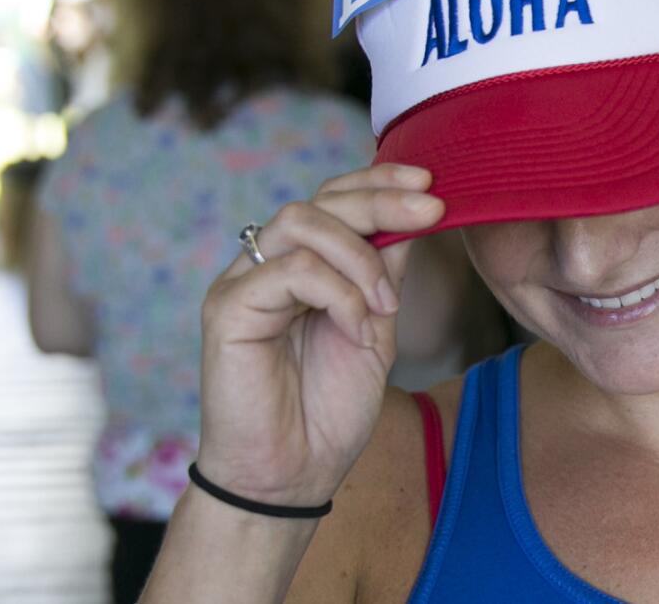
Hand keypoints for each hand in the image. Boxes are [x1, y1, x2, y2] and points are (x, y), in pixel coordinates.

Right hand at [195, 164, 444, 506]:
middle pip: (320, 202)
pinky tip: (358, 328)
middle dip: (382, 200)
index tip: (430, 183)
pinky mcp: (226, 309)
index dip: (379, 181)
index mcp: (302, 266)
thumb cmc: (329, 408)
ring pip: (301, 223)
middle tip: (432, 209)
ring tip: (387, 305)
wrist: (294, 475)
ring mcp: (242, 283)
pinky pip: (289, 270)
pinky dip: (338, 294)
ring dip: (359, 256)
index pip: (335, 200)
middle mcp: (267, 266)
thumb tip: (417, 212)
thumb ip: (386, 272)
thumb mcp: (376, 327)